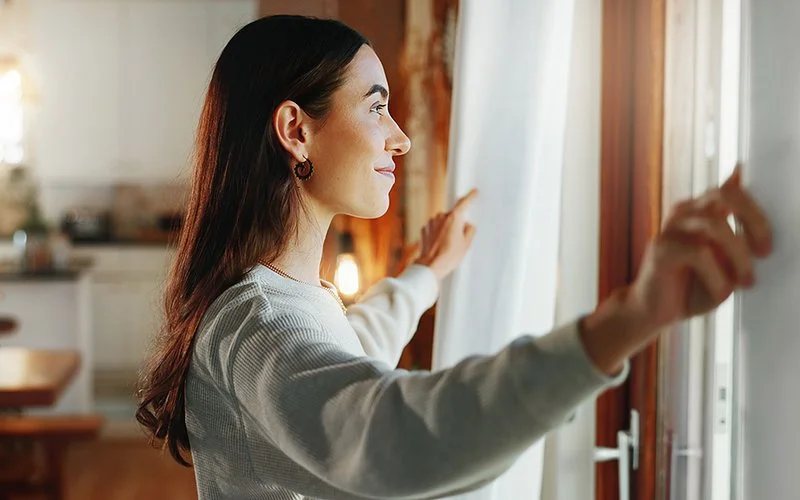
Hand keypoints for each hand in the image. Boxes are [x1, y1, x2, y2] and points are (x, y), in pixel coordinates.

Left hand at [413, 189, 478, 280]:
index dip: (470, 197)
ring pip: (443, 222)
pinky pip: (435, 228)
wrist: (431, 265)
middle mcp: (441, 216)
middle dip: (457, 224)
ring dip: (446, 229)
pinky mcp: (424, 229)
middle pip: (453, 216)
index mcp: (454, 218)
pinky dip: (438, 234)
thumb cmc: (449, 256)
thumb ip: (470, 230)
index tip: (474, 192)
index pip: (463, 203)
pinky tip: (439, 245)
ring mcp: (431, 222)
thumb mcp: (466, 244)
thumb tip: (467, 225)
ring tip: (447, 245)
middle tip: (457, 240)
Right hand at [581, 166, 772, 374]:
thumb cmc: (692, 289)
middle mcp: (685, 213)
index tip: (768, 241)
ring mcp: (670, 228)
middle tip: (765, 251)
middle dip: (754, 221)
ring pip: (715, 224)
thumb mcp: (725, 266)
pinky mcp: (661, 249)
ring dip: (739, 256)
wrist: (653, 311)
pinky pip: (699, 253)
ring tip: (746, 282)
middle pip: (725, 194)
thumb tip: (764, 237)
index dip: (756, 206)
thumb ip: (741, 246)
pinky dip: (717, 276)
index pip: (733, 188)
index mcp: (702, 212)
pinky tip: (721, 293)